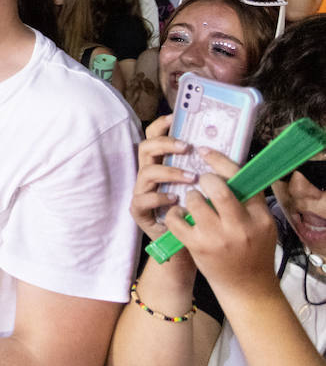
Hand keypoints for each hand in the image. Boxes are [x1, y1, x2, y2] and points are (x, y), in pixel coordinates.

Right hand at [129, 115, 195, 240]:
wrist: (188, 248)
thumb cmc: (199, 215)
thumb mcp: (203, 188)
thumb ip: (207, 168)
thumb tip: (225, 148)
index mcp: (163, 163)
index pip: (154, 137)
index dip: (161, 125)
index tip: (175, 118)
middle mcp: (149, 174)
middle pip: (146, 148)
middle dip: (165, 144)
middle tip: (185, 147)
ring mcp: (142, 191)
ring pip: (147, 172)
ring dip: (170, 171)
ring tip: (191, 177)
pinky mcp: (140, 211)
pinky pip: (144, 199)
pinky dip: (160, 197)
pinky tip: (176, 200)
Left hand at [165, 149, 278, 300]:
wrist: (247, 287)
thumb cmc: (253, 251)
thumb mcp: (262, 225)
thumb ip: (248, 200)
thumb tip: (227, 169)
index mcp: (259, 217)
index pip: (241, 179)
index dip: (220, 160)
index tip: (205, 151)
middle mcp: (239, 226)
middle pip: (218, 187)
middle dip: (204, 178)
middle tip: (200, 179)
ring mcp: (216, 237)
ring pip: (194, 200)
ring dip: (189, 196)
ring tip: (192, 200)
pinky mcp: (197, 247)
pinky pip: (176, 220)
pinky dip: (174, 213)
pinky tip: (179, 214)